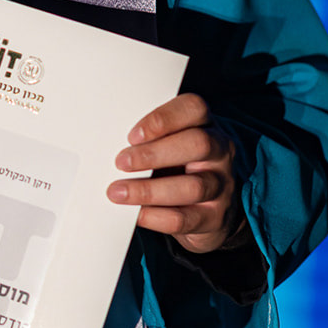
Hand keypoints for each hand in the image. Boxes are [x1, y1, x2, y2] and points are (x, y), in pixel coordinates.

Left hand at [106, 92, 239, 253]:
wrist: (212, 210)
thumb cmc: (180, 168)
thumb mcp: (170, 146)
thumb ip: (149, 140)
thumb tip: (106, 144)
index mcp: (205, 126)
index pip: (193, 109)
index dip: (163, 119)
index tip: (133, 135)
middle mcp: (220, 152)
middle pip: (198, 144)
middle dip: (154, 153)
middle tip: (121, 162)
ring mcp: (222, 186)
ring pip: (193, 186)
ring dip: (149, 190)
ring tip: (118, 192)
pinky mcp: (214, 218)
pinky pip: (186, 218)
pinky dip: (156, 217)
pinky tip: (137, 214)